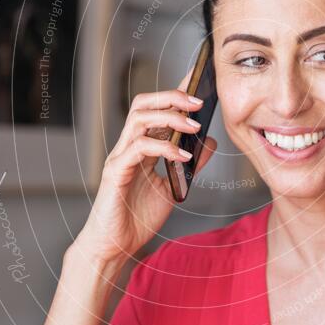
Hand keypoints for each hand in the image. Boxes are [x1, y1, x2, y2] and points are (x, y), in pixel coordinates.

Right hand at [74, 68, 216, 263]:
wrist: (115, 246)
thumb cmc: (137, 217)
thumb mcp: (173, 187)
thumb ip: (190, 164)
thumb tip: (209, 142)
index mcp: (141, 146)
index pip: (157, 109)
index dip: (175, 91)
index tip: (197, 77)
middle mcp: (128, 146)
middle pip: (143, 104)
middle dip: (171, 97)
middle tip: (199, 101)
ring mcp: (120, 157)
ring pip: (138, 119)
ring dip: (169, 118)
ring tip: (194, 126)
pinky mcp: (115, 172)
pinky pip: (138, 149)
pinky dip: (163, 148)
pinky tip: (182, 156)